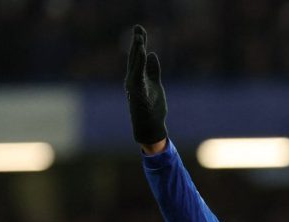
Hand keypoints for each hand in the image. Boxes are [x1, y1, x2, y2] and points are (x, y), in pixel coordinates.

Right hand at [124, 25, 167, 145]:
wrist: (149, 127)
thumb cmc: (152, 109)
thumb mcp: (155, 85)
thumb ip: (153, 71)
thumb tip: (152, 54)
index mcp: (137, 78)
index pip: (137, 57)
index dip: (139, 43)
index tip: (141, 30)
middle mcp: (133, 80)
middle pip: (134, 58)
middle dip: (136, 43)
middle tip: (139, 28)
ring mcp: (134, 87)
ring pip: (135, 65)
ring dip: (137, 51)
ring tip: (140, 38)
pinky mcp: (138, 93)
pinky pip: (138, 75)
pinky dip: (139, 64)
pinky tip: (142, 53)